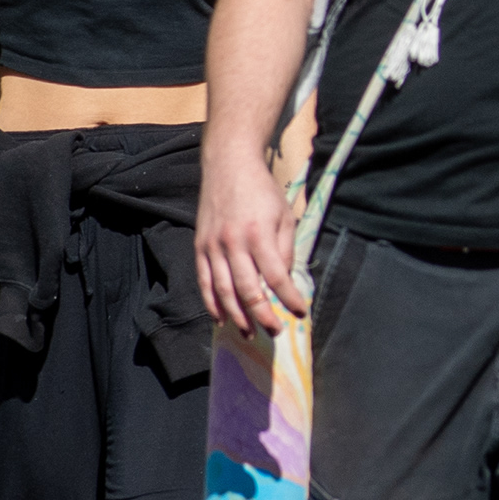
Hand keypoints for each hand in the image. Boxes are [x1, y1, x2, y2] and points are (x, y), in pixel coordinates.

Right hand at [194, 145, 304, 333]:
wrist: (228, 166)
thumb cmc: (262, 191)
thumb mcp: (284, 216)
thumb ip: (284, 250)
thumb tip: (283, 281)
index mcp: (259, 234)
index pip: (276, 277)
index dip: (288, 298)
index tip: (299, 313)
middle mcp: (234, 243)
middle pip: (248, 290)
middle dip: (262, 316)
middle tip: (273, 332)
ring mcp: (213, 246)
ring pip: (223, 291)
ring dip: (236, 316)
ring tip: (248, 333)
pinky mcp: (200, 247)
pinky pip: (204, 281)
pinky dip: (212, 303)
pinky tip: (221, 318)